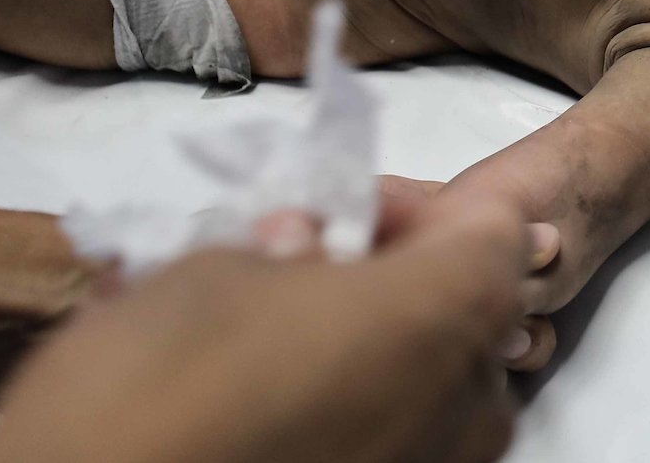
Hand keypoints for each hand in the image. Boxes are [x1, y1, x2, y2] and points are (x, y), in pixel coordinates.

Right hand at [0, 185, 537, 462]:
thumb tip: (310, 245)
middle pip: (464, 313)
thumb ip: (292, 248)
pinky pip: (391, 442)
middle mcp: (471, 404)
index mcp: (451, 314)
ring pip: (427, 387)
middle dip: (393, 282)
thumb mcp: (218, 270)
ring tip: (262, 340)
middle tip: (300, 270)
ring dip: (364, 351)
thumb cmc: (159, 379)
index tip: (344, 211)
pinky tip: (257, 406)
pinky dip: (344, 414)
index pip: (489, 230)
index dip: (418, 210)